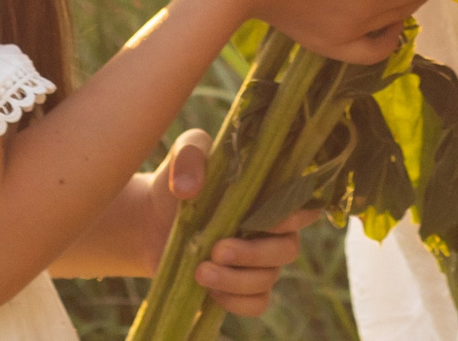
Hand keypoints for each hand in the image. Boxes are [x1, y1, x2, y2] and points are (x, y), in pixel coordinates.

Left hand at [145, 129, 316, 317]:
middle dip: (255, 254)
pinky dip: (236, 302)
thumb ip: (191, 156)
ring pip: (269, 279)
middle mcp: (272, 230)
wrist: (151, 219)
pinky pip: (257, 304)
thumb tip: (189, 188)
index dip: (297, 216)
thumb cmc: (180, 180)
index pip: (306, 206)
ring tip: (200, 271)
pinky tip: (209, 291)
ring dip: (237, 280)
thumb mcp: (184, 154)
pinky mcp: (240, 288)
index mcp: (270, 195)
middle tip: (218, 250)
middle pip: (289, 249)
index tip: (269, 219)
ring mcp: (259, 262)